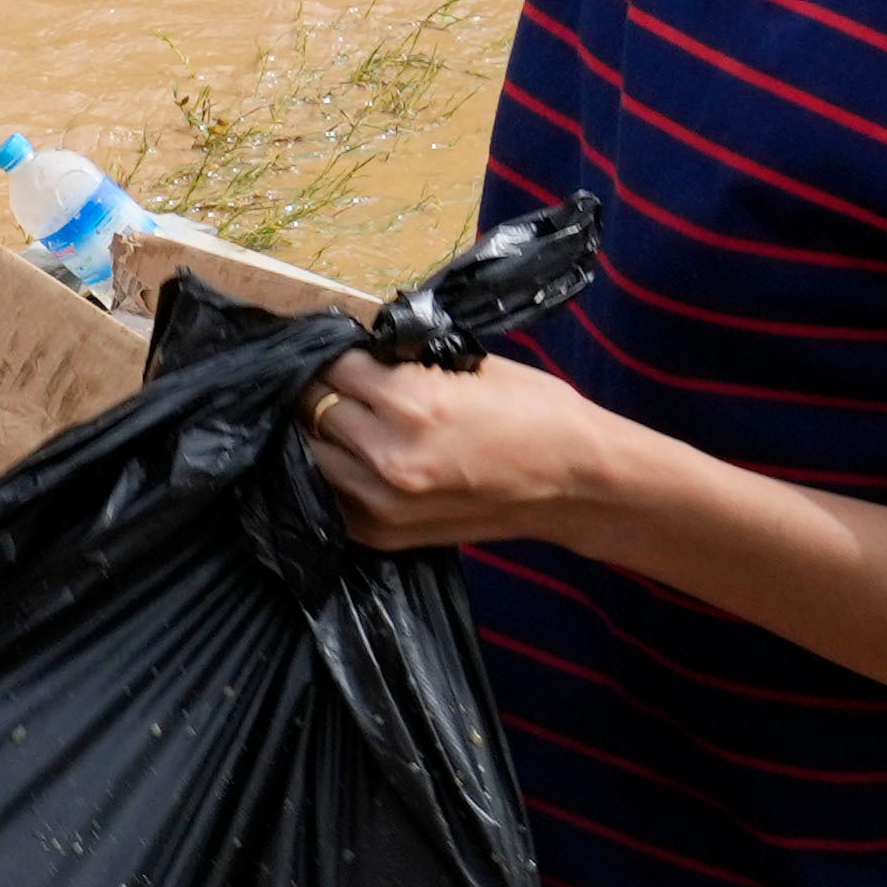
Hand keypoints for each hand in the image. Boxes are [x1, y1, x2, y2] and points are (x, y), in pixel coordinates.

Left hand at [305, 348, 625, 555]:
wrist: (575, 484)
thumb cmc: (537, 414)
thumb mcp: (474, 366)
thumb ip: (409, 363)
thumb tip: (361, 352)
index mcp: (411, 402)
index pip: (336, 367)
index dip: (338, 355)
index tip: (344, 353)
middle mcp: (387, 453)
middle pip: (315, 409)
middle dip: (324, 390)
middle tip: (339, 383)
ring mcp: (380, 501)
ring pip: (311, 453)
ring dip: (320, 433)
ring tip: (342, 420)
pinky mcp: (380, 533)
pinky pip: (327, 495)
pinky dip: (331, 473)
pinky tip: (349, 457)